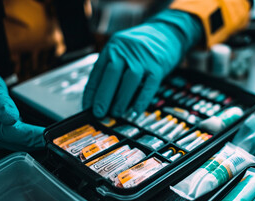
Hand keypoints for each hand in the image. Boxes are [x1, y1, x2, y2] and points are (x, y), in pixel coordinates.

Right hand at [0, 61, 43, 150]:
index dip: (32, 135)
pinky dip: (28, 139)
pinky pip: (14, 142)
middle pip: (16, 143)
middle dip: (37, 141)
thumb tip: (12, 117)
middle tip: (57, 137)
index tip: (48, 134)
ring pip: (17, 145)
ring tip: (52, 137)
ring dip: (34, 142)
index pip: (12, 134)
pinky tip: (39, 136)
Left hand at [83, 10, 202, 117]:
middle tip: (98, 113)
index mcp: (113, 47)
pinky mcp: (158, 66)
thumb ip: (112, 70)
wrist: (167, 33)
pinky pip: (149, 86)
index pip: (98, 72)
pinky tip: (135, 111)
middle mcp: (126, 50)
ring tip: (115, 113)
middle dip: (103, 97)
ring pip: (130, 80)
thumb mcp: (123, 52)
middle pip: (112, 74)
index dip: (91, 92)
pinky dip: (141, 100)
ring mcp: (143, 58)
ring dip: (121, 99)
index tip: (87, 107)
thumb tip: (102, 99)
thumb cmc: (141, 48)